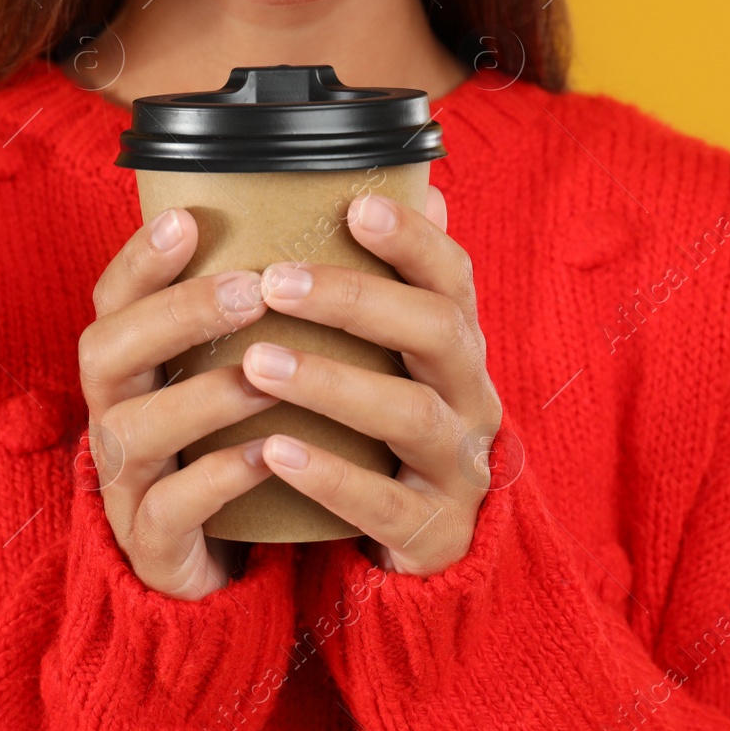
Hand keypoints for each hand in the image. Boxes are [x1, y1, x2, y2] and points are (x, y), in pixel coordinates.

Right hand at [78, 207, 280, 599]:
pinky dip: (217, 478)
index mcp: (132, 363)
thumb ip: (297, 296)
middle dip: (177, 315)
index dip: (141, 258)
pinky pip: (171, 507)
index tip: (187, 218)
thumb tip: (412, 203)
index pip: (113, 297)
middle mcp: (114, 412)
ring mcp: (126, 481)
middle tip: (252, 291)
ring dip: (203, 395)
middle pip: (106, 351)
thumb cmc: (241, 439)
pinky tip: (268, 454)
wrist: (223, 558)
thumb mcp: (252, 368)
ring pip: (134, 430)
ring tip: (267, 373)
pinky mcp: (153, 542)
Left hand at [240, 186, 502, 576]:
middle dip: (356, 301)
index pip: (452, 278)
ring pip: (411, 414)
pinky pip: (386, 502)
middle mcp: (471, 397)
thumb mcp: (393, 358)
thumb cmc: (388, 429)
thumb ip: (389, 284)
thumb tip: (414, 186)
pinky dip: (330, 476)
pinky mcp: (434, 530)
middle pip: (438, 332)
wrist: (424, 543)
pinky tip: (274, 453)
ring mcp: (458, 465)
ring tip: (258, 362)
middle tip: (273, 282)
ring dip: (332, 383)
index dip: (413, 238)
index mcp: (458, 347)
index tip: (354, 206)